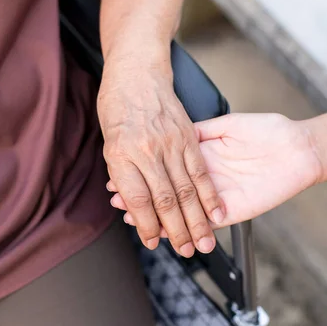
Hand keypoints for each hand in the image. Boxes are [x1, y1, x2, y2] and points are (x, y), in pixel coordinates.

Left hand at [97, 53, 223, 256]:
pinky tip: (217, 212)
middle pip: (165, 200)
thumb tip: (131, 207)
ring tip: (204, 241)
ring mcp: (170, 143)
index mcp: (121, 155)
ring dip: (197, 220)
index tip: (154, 242)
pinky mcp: (188, 136)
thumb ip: (123, 177)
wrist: (137, 73)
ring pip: (186, 189)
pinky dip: (209, 195)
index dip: (147, 226)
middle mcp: (147, 150)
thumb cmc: (118, 109)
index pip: (138, 200)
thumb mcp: (110, 145)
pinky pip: (200, 171)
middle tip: (187, 251)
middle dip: (177, 231)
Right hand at [110, 113, 322, 228]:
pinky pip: (205, 223)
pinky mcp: (233, 211)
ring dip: (157, 216)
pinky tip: (162, 229)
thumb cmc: (269, 131)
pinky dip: (183, 226)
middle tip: (118, 200)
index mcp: (204, 157)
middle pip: (169, 193)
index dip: (146, 173)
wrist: (299, 147)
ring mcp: (218, 197)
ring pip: (182, 212)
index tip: (122, 174)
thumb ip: (201, 132)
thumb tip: (175, 133)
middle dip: (143, 198)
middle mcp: (207, 180)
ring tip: (132, 217)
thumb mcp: (227, 125)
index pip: (168, 169)